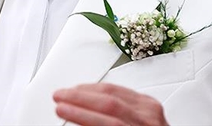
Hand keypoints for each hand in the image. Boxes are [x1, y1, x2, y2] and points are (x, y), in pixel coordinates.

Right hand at [53, 83, 168, 125]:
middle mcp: (149, 123)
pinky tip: (89, 90)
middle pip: (110, 103)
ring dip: (86, 90)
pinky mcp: (151, 104)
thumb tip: (74, 123)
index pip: (107, 122)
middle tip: (59, 97)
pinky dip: (102, 88)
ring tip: (68, 92)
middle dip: (78, 98)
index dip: (80, 113)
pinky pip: (122, 89)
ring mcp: (152, 111)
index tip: (60, 109)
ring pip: (115, 92)